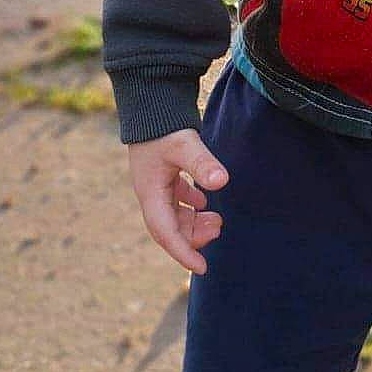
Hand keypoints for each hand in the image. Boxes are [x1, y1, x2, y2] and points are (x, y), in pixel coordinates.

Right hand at [128, 128, 229, 275]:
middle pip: (169, 229)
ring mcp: (156, 185)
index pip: (165, 233)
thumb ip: (202, 163)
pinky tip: (205, 201)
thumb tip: (222, 182)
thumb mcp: (184, 145)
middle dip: (192, 237)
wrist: (149, 103)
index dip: (183, 253)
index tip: (202, 269)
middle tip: (219, 228)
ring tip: (217, 219)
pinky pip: (175, 200)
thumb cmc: (163, 126)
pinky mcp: (163, 175)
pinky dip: (191, 205)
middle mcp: (151, 193)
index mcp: (151, 193)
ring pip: (173, 216)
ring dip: (193, 223)